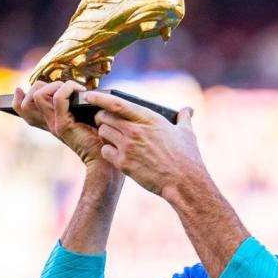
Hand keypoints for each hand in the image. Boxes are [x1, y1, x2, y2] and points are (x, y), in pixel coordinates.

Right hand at [12, 81, 111, 174]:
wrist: (104, 158)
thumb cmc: (99, 136)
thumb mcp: (83, 118)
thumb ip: (73, 107)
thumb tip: (72, 89)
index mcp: (50, 123)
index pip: (24, 111)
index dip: (17, 99)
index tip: (19, 90)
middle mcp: (48, 124)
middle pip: (27, 101)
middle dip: (43, 85)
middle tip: (64, 88)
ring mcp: (54, 125)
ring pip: (39, 95)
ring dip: (55, 85)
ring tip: (73, 89)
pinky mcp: (63, 125)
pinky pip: (58, 97)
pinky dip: (69, 87)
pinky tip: (81, 91)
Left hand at [84, 91, 207, 198]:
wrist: (184, 182)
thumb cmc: (187, 157)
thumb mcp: (187, 133)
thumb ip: (184, 119)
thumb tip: (188, 110)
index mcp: (149, 118)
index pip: (117, 103)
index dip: (100, 98)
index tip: (89, 95)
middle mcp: (135, 130)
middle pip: (104, 117)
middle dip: (101, 118)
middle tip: (105, 122)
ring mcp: (128, 147)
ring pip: (102, 133)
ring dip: (105, 134)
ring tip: (112, 138)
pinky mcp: (124, 163)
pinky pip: (105, 151)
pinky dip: (108, 151)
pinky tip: (116, 154)